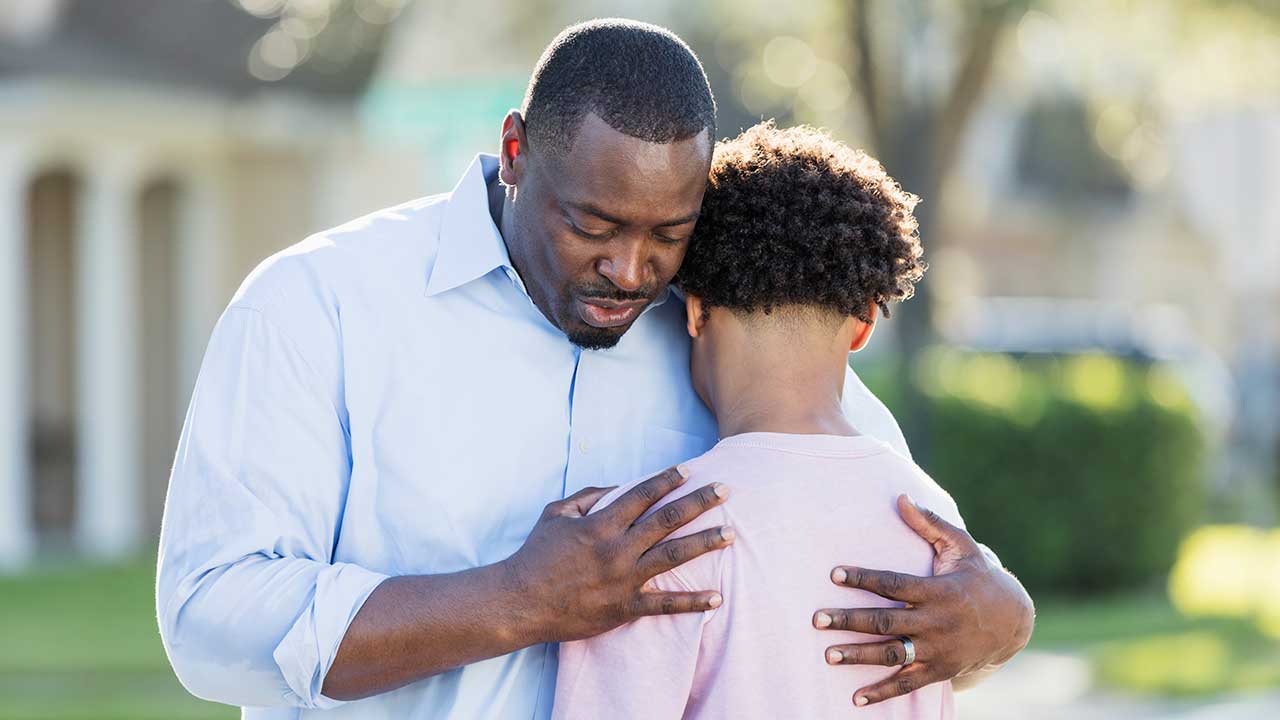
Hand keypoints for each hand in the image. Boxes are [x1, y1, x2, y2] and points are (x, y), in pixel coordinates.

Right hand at [504, 465, 732, 643]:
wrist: (521, 602)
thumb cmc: (536, 556)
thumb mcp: (555, 515)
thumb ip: (587, 497)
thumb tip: (615, 487)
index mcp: (600, 524)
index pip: (641, 494)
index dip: (667, 479)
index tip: (690, 469)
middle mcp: (617, 549)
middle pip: (667, 519)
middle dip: (698, 502)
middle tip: (725, 490)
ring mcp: (624, 579)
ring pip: (673, 556)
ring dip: (704, 543)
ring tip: (731, 533)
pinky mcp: (624, 608)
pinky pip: (664, 605)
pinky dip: (692, 602)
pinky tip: (716, 598)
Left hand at [814, 494, 1033, 706]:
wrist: (1011, 621)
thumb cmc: (976, 576)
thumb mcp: (960, 546)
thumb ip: (930, 524)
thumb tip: (901, 497)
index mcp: (938, 591)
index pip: (894, 584)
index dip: (864, 578)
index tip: (834, 574)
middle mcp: (936, 622)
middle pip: (886, 622)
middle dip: (850, 621)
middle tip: (817, 619)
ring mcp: (937, 650)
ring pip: (892, 655)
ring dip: (859, 656)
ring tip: (828, 655)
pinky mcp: (939, 671)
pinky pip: (907, 684)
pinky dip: (882, 692)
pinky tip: (856, 698)